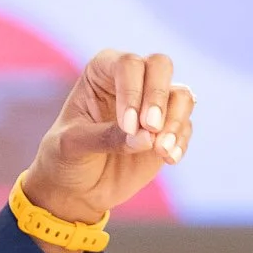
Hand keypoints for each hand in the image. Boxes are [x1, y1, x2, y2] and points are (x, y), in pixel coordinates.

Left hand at [20, 50, 196, 225]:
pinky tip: (167, 159)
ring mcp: (152, 104)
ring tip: (160, 151)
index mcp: (102, 72)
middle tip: (150, 127)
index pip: (127, 64)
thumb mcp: (74, 145)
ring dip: (175, 122)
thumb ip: (106, 137)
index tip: (127, 126)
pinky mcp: (167, 130)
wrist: (76, 188)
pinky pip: (186, 126)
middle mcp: (131, 80)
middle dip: (158, 97)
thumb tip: (147, 137)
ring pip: (181, 95)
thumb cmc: (66, 157)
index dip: (132, 92)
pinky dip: (180, 142)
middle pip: (161, 66)